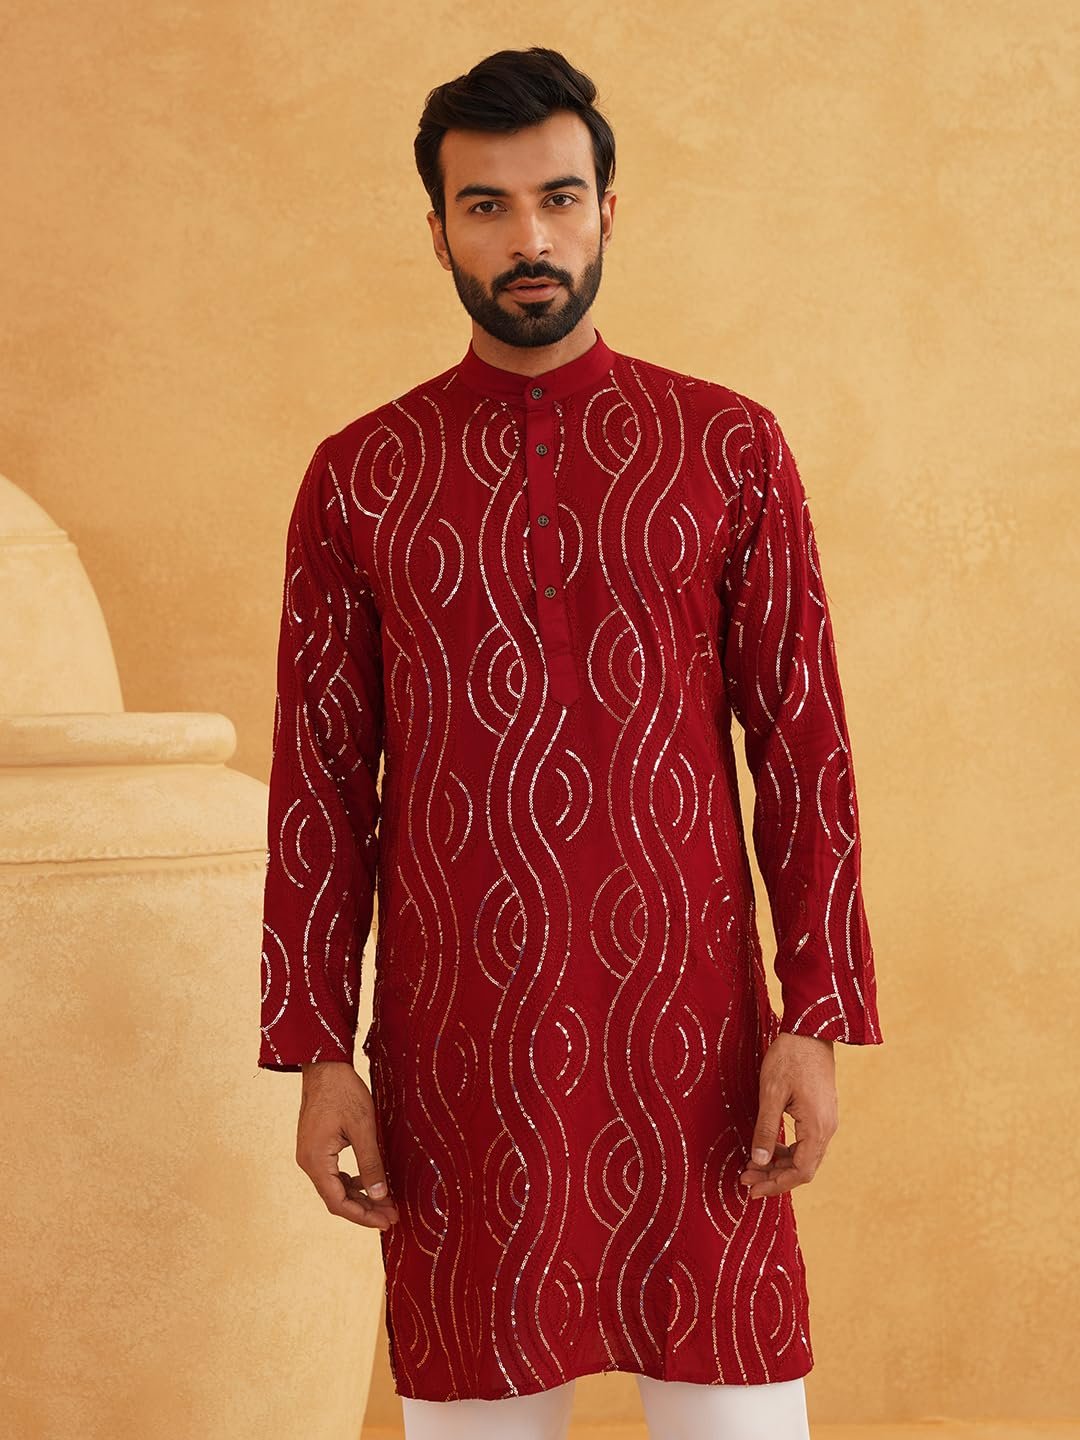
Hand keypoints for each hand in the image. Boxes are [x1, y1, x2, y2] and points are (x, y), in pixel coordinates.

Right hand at [295, 1061, 399, 1229]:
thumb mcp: (363, 1128)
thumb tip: (380, 1196)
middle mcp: (308, 1162)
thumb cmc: (343, 1091)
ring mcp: (309, 1155)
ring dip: (359, 1197)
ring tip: (386, 1202)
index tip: (387, 1222)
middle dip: (365, 1210)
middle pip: (336, 1199)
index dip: (364, 1216)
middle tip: (392, 1216)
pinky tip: (370, 1181)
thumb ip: (371, 1164)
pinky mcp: (315, 1147)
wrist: (324, 1065)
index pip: (339, 1203)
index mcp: (316, 1161)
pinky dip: (351, 1182)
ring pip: (334, 1188)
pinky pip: (332, 1174)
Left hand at [739, 1033, 837, 1197]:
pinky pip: (806, 1142)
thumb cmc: (789, 1057)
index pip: (800, 1172)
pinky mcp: (821, 1112)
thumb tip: (759, 1162)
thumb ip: (765, 1129)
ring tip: (752, 1165)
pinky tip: (768, 1147)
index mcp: (817, 1127)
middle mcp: (827, 1128)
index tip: (751, 1188)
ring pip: (805, 1156)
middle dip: (774, 1177)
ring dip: (779, 1165)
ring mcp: (826, 1120)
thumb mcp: (771, 1092)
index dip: (776, 1184)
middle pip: (803, 1168)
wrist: (810, 1029)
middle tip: (745, 1178)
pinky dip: (787, 1150)